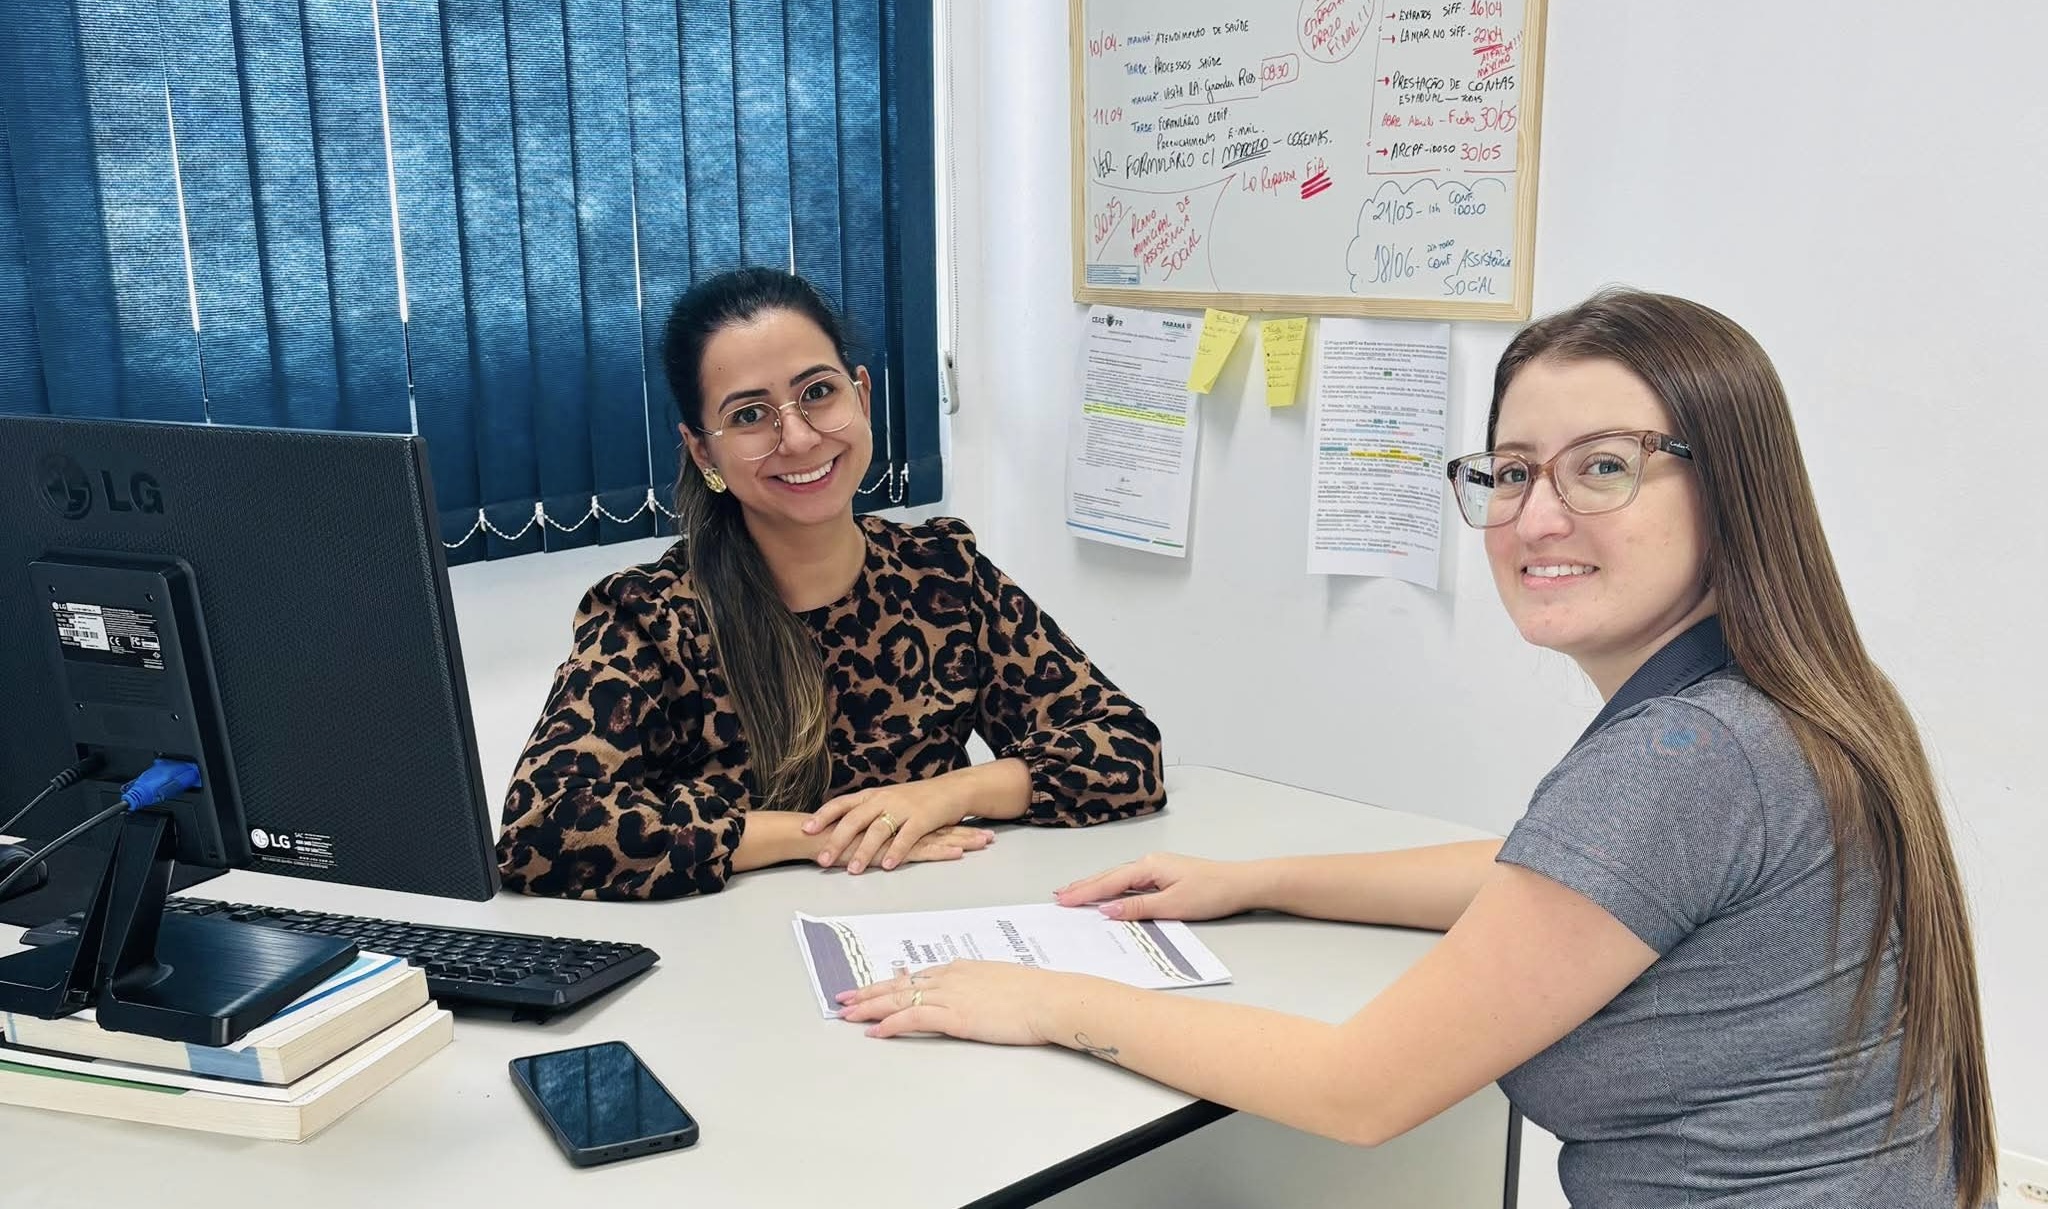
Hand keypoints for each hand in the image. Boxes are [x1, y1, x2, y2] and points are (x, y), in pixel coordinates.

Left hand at [806, 780, 975, 873]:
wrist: (952, 790)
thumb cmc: (918, 798)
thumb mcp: (887, 800)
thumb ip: (866, 811)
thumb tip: (840, 826)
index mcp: (873, 795)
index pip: (842, 804)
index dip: (823, 816)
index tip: (806, 829)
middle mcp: (884, 799)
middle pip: (854, 819)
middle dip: (837, 841)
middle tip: (823, 860)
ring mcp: (903, 808)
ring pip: (878, 830)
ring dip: (864, 852)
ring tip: (853, 870)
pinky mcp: (922, 819)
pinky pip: (906, 837)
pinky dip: (895, 852)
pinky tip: (886, 866)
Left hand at [835, 961, 1083, 1044]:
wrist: (1049, 999)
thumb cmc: (1035, 994)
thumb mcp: (1001, 983)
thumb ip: (980, 986)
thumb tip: (972, 994)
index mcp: (961, 969)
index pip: (915, 976)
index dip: (889, 983)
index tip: (870, 988)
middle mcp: (950, 977)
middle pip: (899, 984)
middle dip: (868, 992)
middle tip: (843, 999)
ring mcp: (951, 995)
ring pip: (899, 997)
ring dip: (870, 1007)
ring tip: (847, 1015)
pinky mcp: (955, 1015)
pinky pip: (914, 1016)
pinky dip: (892, 1023)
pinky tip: (876, 1031)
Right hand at [1053, 852, 1261, 920]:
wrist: (1242, 884)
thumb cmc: (1212, 893)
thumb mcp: (1172, 905)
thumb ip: (1138, 908)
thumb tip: (1107, 910)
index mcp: (1149, 867)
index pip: (1109, 882)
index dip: (1085, 893)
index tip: (1063, 901)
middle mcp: (1149, 863)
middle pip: (1110, 877)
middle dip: (1084, 886)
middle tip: (1060, 896)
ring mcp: (1157, 868)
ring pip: (1119, 878)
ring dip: (1097, 886)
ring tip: (1074, 893)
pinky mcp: (1165, 875)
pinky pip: (1131, 882)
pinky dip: (1114, 888)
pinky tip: (1107, 894)